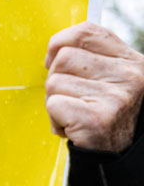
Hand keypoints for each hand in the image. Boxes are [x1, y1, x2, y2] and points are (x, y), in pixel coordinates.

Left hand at [45, 22, 143, 152]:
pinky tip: (73, 126)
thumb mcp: (110, 79)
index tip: (54, 59)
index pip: (86, 32)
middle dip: (56, 79)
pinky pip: (53, 104)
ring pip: (54, 82)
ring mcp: (115, 97)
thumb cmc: (106, 114)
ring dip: (55, 100)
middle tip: (72, 98)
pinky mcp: (97, 119)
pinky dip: (55, 118)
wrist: (118, 154)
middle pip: (63, 57)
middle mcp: (129, 76)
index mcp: (132, 61)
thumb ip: (91, 57)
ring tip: (74, 113)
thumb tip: (55, 46)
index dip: (61, 42)